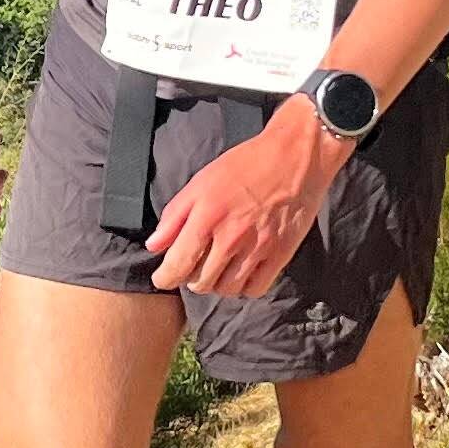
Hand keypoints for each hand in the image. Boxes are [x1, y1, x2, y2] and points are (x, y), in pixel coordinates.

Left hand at [146, 99, 346, 297]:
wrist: (294, 157)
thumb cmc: (245, 165)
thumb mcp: (201, 182)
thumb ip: (174, 215)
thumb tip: (154, 245)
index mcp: (207, 216)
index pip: (178, 265)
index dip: (165, 278)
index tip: (163, 278)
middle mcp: (231, 237)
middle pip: (201, 283)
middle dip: (192, 278)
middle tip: (196, 265)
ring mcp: (258, 248)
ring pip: (227, 289)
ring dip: (218, 284)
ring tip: (219, 267)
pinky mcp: (281, 254)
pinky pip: (255, 289)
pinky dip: (244, 286)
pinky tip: (242, 271)